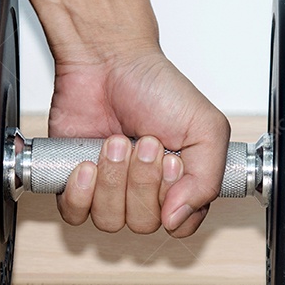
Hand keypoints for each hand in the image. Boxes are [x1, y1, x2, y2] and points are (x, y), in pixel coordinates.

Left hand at [49, 44, 229, 237]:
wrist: (107, 60)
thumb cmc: (156, 87)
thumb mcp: (204, 127)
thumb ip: (207, 179)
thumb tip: (178, 219)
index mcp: (182, 185)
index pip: (181, 224)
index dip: (173, 199)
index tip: (171, 161)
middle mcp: (146, 192)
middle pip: (144, 223)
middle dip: (140, 181)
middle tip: (143, 142)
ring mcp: (110, 190)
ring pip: (110, 220)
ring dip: (112, 180)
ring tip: (115, 142)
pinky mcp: (77, 185)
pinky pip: (76, 214)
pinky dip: (80, 192)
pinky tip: (87, 164)